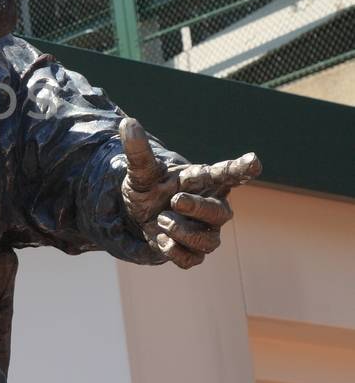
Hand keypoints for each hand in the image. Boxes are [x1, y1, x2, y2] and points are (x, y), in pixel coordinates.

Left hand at [119, 116, 260, 269]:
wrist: (138, 215)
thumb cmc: (149, 188)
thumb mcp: (140, 171)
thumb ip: (138, 152)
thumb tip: (128, 123)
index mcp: (201, 180)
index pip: (227, 174)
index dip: (241, 169)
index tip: (254, 161)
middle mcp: (210, 205)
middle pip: (221, 212)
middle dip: (198, 207)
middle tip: (175, 200)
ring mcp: (205, 230)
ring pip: (209, 241)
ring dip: (183, 232)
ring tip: (161, 220)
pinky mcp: (193, 251)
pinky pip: (192, 259)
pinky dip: (174, 251)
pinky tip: (160, 239)